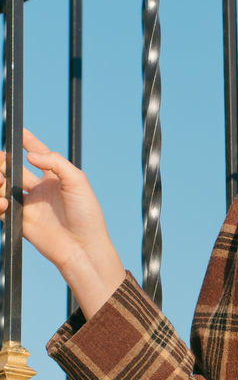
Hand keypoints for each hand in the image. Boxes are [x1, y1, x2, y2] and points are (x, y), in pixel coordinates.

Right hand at [0, 128, 125, 317]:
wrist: (83, 248)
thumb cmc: (87, 215)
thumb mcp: (77, 182)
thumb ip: (56, 162)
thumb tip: (30, 155)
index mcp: (55, 178)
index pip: (39, 154)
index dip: (28, 142)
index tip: (18, 131)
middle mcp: (40, 190)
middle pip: (15, 168)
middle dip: (4, 160)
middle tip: (1, 158)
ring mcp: (29, 205)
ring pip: (4, 186)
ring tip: (0, 178)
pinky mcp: (20, 221)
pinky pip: (2, 208)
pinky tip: (3, 201)